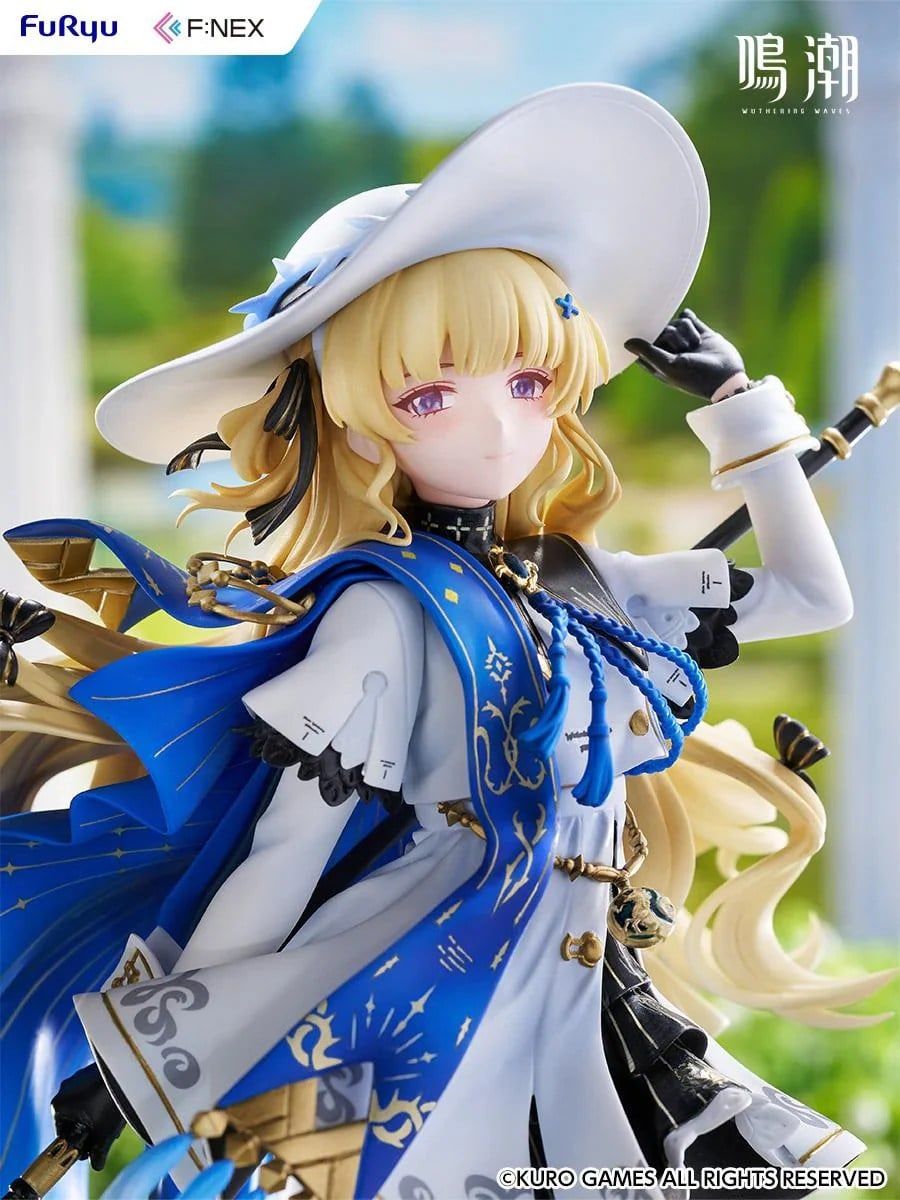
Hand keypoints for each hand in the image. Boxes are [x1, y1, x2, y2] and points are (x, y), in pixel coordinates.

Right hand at [52, 1063, 124, 1170]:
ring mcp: (78, 1077)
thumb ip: (97, 1155)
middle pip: (75, 1119)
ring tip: (113, 1119)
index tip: (92, 1147)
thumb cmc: (110, 1103)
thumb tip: (96, 1166)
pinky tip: (116, 1104)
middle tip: (105, 1134)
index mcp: (58, 1105)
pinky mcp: (91, 1070)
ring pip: (85, 1105)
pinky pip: (93, 1092)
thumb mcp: (103, 1135)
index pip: (63, 1134)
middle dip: (90, 1129)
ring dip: (97, 1115)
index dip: (78, 1143)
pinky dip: (101, 1100)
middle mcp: (64, 1089)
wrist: (128, 1071)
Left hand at [624, 309, 745, 401]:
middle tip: (684, 349)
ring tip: (696, 346)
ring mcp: (684, 341)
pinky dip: (692, 322)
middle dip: (673, 336)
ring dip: (687, 332)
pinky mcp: (699, 332)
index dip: (647, 339)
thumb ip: (648, 352)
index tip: (653, 339)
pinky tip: (697, 333)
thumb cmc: (695, 377)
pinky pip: (688, 317)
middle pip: (663, 329)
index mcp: (658, 363)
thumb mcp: (669, 366)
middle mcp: (669, 351)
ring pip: (677, 322)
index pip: (643, 345)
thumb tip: (626, 342)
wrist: (727, 376)